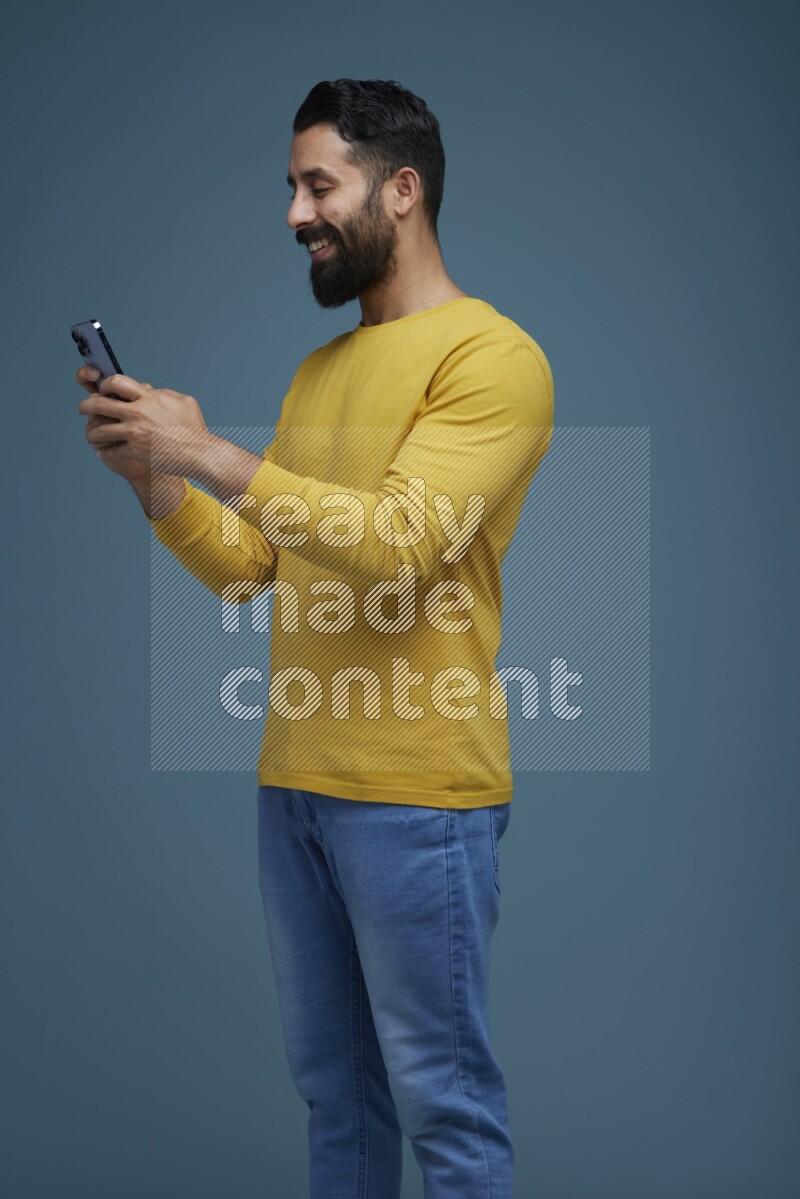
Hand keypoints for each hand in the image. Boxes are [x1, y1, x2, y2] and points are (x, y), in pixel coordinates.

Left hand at [76, 370, 210, 475]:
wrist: (201, 454)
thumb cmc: (195, 430)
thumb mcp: (185, 403)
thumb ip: (165, 394)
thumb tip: (153, 391)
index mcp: (148, 398)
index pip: (116, 382)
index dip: (105, 385)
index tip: (103, 390)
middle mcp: (138, 413)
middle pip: (99, 404)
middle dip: (86, 406)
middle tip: (83, 409)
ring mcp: (134, 433)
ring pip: (99, 430)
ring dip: (92, 433)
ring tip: (91, 435)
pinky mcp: (135, 452)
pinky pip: (111, 452)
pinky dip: (106, 453)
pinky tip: (104, 453)